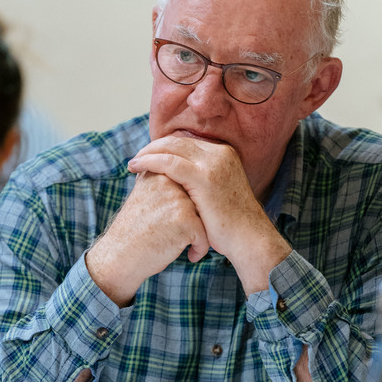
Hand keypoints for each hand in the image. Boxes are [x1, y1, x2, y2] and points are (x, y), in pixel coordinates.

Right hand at [86, 170, 208, 305]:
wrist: (119, 256)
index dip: (186, 207)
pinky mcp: (185, 220)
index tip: (175, 223)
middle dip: (195, 219)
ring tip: (188, 246)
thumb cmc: (133, 230)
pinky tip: (191, 256)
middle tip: (183, 236)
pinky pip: (205, 233)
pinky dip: (201, 247)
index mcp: (158, 173)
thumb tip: (175, 171)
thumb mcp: (142, 196)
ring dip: (200, 233)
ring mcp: (178, 200)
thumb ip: (159, 181)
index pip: (187, 185)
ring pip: (204, 215)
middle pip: (198, 199)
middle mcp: (168, 182)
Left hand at [127, 136, 291, 291]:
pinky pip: (169, 162)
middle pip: (178, 141)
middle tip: (136, 158)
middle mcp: (220, 154)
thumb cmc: (231, 226)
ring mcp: (213, 164)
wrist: (249, 240)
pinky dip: (149, 162)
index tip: (149, 157)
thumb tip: (180, 182)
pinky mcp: (204, 177)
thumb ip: (202, 182)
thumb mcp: (217, 195)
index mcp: (224, 154)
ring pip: (171, 148)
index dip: (165, 148)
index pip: (188, 143)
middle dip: (154, 148)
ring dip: (148, 153)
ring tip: (132, 163)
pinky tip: (135, 167)